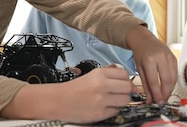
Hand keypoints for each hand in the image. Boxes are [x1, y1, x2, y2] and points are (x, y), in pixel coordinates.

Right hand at [2, 65, 132, 122]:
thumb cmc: (75, 88)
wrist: (58, 101)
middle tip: (122, 93)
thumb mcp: (92, 75)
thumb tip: (127, 79)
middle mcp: (101, 85)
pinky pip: (116, 111)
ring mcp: (101, 100)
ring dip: (122, 101)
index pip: (125, 75)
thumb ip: (109, 74)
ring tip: (114, 101)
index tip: (125, 84)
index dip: (127, 80)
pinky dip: (113, 110)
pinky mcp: (99, 113)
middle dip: (127, 91)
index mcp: (99, 73)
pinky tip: (105, 107)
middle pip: (128, 87)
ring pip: (125, 100)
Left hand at [126, 25, 176, 104]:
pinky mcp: (174, 57)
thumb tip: (150, 100)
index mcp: (149, 60)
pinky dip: (173, 82)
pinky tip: (168, 87)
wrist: (145, 40)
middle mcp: (161, 57)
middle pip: (167, 80)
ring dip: (170, 89)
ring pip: (173, 77)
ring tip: (165, 96)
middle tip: (163, 101)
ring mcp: (169, 56)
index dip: (157, 94)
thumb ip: (145, 85)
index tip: (158, 102)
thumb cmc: (140, 54)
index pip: (155, 81)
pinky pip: (176, 72)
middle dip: (166, 93)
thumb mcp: (139, 69)